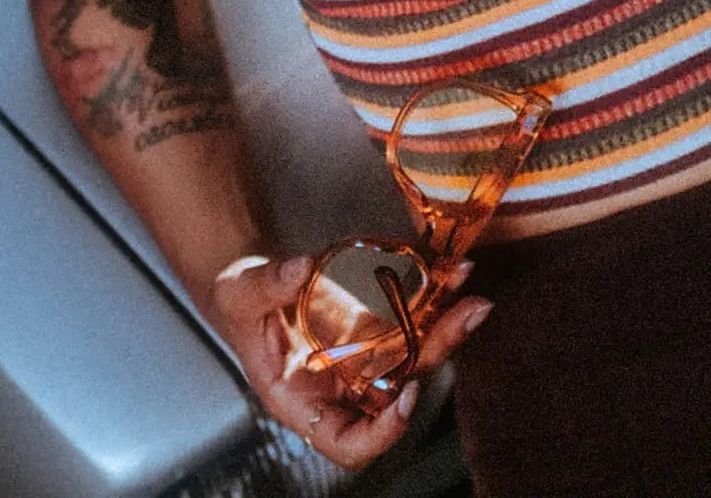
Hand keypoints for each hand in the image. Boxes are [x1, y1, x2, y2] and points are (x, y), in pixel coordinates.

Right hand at [207, 254, 491, 470]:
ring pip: (414, 352)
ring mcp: (364, 356)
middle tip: (467, 315)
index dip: (384, 431)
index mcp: (304, 401)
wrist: (254, 283)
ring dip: (446, 322)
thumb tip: (301, 268)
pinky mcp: (376, 324)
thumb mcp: (241, 296)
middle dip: (436, 352)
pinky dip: (432, 295)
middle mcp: (343, 387)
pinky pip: (410, 316)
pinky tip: (450, 271)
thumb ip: (268, 285)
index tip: (407, 396)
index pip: (349, 444)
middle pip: (400, 388)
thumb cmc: (240, 305)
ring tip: (470, 289)